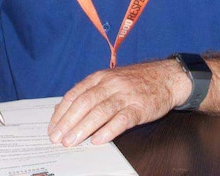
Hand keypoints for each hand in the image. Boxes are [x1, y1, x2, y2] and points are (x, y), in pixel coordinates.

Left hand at [48, 58, 190, 146]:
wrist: (167, 77)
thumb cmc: (136, 81)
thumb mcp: (110, 79)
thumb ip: (89, 92)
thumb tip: (63, 108)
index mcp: (100, 77)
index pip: (75, 94)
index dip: (61, 112)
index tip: (52, 127)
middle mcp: (111, 84)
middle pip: (84, 103)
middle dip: (68, 122)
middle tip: (57, 138)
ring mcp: (125, 95)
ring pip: (100, 112)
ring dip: (83, 128)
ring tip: (71, 141)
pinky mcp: (139, 108)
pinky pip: (122, 120)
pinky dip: (108, 130)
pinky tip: (98, 140)